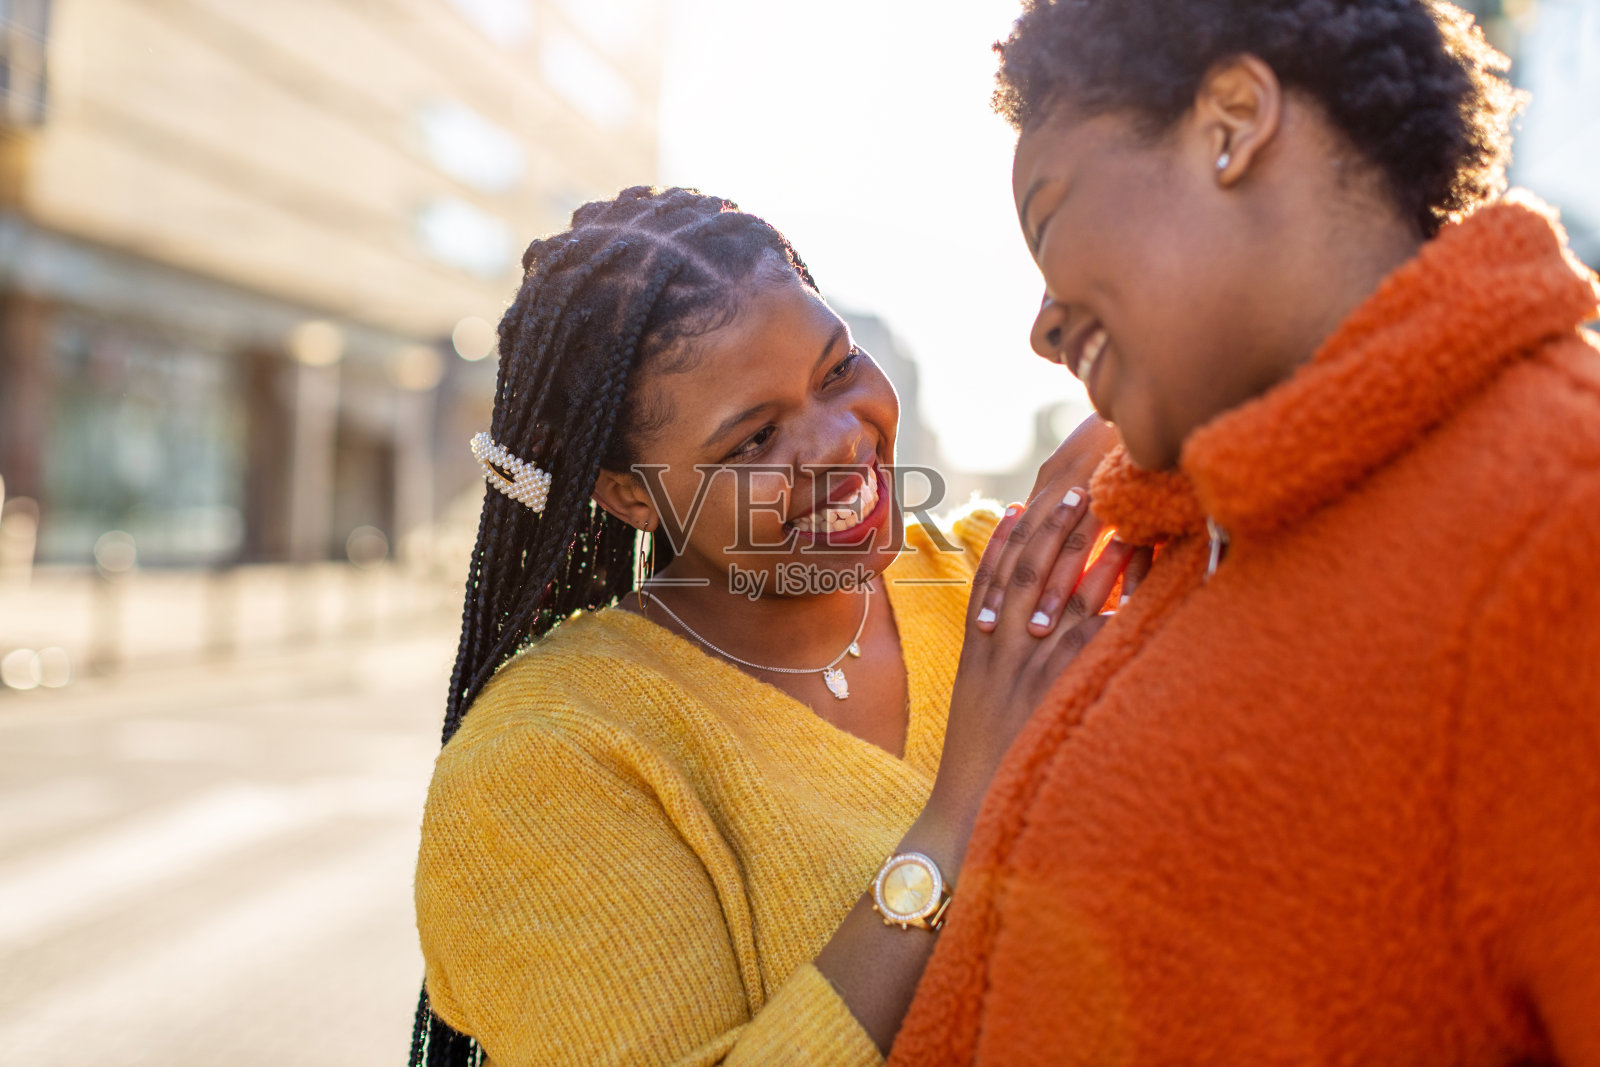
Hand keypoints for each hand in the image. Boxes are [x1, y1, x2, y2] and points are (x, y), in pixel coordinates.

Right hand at [926, 501, 1136, 849]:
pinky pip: (1092, 636)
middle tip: (1082, 489)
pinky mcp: (1061, 689)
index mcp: (977, 645)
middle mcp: (1002, 646)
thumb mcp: (976, 697)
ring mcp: (1032, 666)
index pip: (995, 573)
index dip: (1014, 534)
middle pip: (1032, 570)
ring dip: (1094, 554)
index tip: (1032, 500)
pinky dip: (1113, 603)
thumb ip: (993, 655)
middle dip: (1058, 527)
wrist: (968, 808)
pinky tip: (1135, 578)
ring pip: (1066, 593)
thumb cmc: (977, 757)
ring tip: (1118, 518)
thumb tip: (1022, 623)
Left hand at [975, 414, 1118, 632]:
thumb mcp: (1086, 470)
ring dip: (1053, 590)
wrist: (1146, 394)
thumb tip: (1053, 533)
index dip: (996, 577)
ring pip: (1065, 544)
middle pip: (1028, 546)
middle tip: (992, 632)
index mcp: (1049, 483)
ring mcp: (1089, 481)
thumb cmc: (1121, 437)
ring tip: (1040, 630)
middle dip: (1010, 593)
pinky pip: (1114, 530)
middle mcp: (1060, 482)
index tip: (981, 617)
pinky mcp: (1123, 482)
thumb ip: (1068, 503)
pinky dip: (1112, 566)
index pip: (1014, 539)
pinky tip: (1112, 599)